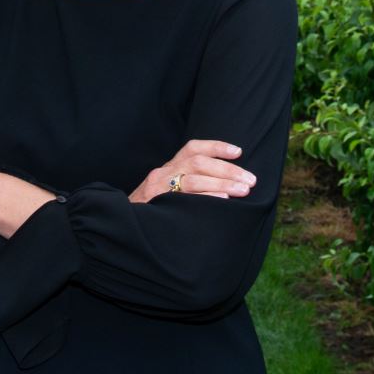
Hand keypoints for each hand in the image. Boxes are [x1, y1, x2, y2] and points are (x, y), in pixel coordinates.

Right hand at [130, 139, 255, 202]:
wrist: (123, 226)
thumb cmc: (152, 209)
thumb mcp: (166, 190)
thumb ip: (188, 183)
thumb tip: (226, 183)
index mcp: (168, 168)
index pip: (192, 148)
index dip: (216, 147)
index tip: (239, 152)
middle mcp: (162, 174)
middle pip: (197, 163)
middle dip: (227, 170)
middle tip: (250, 180)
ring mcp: (158, 189)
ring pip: (193, 179)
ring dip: (222, 183)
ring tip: (243, 190)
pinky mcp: (157, 205)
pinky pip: (185, 199)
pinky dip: (207, 197)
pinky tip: (223, 200)